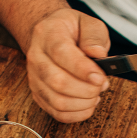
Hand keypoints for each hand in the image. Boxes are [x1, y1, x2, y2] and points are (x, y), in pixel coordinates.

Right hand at [24, 8, 110, 122]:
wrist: (50, 36)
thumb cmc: (72, 31)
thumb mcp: (88, 23)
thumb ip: (94, 36)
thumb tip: (98, 55)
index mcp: (48, 34)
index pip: (61, 53)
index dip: (82, 69)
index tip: (100, 77)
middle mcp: (36, 57)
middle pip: (57, 81)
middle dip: (86, 89)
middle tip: (102, 84)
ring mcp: (34, 78)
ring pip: (57, 101)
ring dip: (83, 103)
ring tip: (96, 94)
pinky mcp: (38, 94)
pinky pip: (57, 113)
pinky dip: (77, 114)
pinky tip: (88, 104)